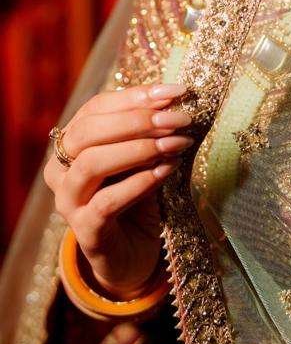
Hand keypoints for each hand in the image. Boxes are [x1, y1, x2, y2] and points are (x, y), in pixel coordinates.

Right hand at [44, 82, 193, 295]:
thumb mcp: (141, 157)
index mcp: (71, 143)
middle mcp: (60, 170)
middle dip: (136, 120)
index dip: (135, 96)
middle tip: (177, 119)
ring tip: (175, 144)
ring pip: (91, 164)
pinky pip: (107, 202)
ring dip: (139, 149)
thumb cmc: (135, 195)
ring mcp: (68, 201)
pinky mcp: (85, 231)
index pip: (96, 107)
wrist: (132, 252)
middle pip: (88, 131)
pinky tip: (166, 171)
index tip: (175, 92)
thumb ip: (147, 131)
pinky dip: (139, 182)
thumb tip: (173, 99)